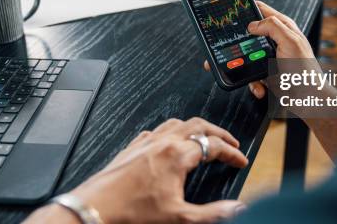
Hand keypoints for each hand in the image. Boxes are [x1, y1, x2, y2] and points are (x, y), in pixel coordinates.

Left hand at [25, 118, 247, 223]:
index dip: (232, 153)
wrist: (95, 209)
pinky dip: (170, 131)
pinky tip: (169, 141)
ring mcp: (146, 142)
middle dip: (218, 133)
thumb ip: (212, 212)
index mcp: (177, 155)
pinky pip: (156, 130)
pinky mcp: (132, 147)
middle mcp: (162, 142)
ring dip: (195, 128)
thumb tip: (236, 208)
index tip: (240, 160)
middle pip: (198, 125)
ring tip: (205, 137)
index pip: (214, 146)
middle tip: (230, 142)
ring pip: (177, 123)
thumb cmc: (131, 212)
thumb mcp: (178, 217)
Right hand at [205, 1, 314, 98]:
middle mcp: (275, 40)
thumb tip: (253, 24)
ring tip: (254, 73)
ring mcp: (269, 56)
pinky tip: (261, 86)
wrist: (307, 98)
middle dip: (241, 42)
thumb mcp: (290, 42)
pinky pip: (251, 74)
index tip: (234, 14)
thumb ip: (273, 27)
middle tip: (236, 48)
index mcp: (283, 27)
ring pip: (246, 55)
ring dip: (246, 66)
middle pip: (250, 33)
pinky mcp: (266, 72)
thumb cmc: (305, 70)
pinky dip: (254, 83)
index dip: (248, 9)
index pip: (261, 10)